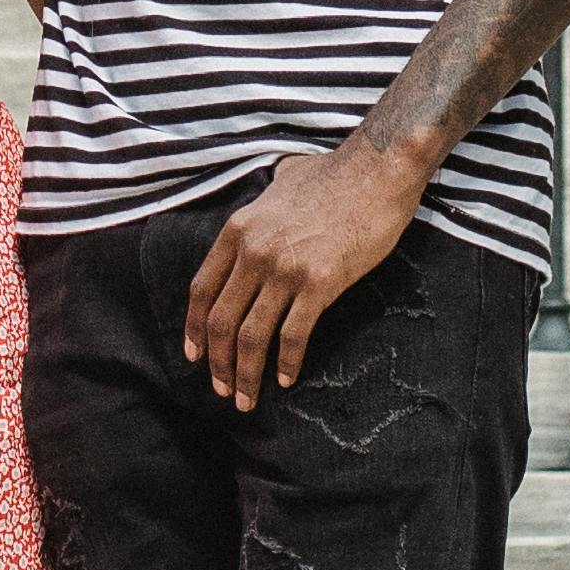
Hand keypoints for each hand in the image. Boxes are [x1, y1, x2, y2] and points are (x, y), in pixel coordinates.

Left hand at [183, 139, 423, 408]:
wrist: (376, 169)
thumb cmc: (334, 174)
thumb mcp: (281, 181)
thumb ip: (265, 200)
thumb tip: (268, 196)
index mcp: (238, 229)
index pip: (202, 289)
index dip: (194, 328)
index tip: (193, 355)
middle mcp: (254, 250)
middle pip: (221, 320)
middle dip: (217, 363)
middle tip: (220, 390)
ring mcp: (285, 268)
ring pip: (252, 335)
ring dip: (245, 374)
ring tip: (246, 400)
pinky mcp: (319, 282)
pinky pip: (293, 335)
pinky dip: (287, 363)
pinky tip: (287, 379)